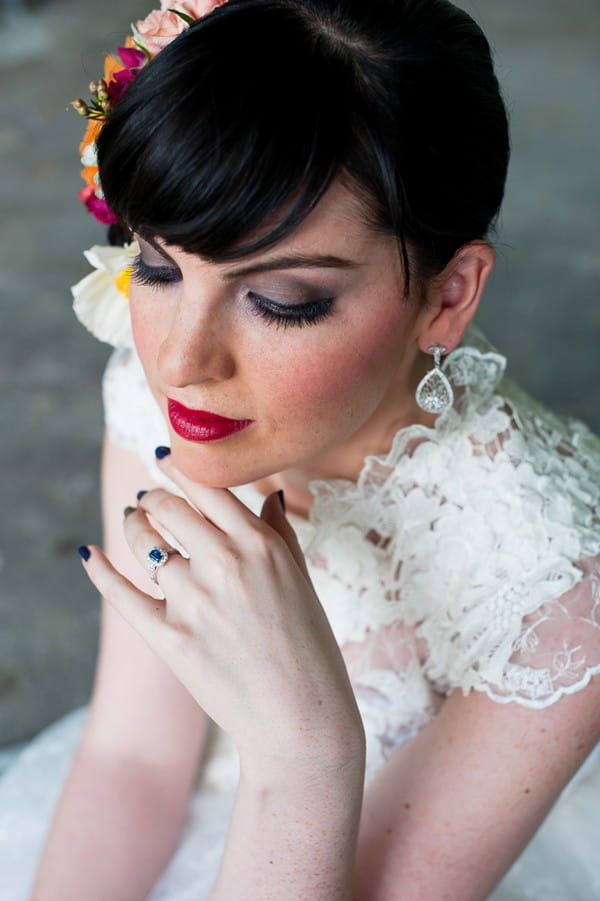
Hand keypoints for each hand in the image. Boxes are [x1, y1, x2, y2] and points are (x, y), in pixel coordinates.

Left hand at [79, 451, 361, 769]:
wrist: (301, 715)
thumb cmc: (309, 645)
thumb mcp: (302, 578)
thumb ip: (280, 531)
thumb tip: (269, 494)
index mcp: (259, 544)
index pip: (207, 487)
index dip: (179, 466)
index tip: (165, 455)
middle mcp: (223, 564)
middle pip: (169, 507)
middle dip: (153, 497)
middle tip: (149, 498)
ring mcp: (193, 601)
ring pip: (146, 546)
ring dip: (135, 527)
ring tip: (134, 522)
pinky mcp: (170, 638)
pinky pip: (123, 594)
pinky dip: (101, 571)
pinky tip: (90, 553)